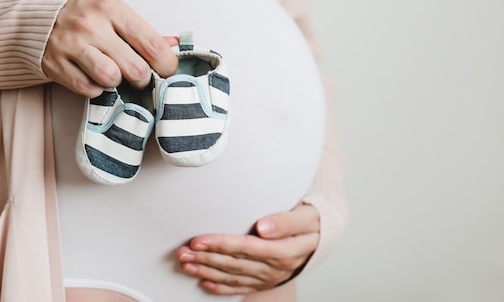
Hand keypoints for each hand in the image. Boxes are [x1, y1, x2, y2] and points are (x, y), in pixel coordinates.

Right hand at [43, 0, 177, 96]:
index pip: (152, 44)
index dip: (166, 64)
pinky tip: (93, 76)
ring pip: (111, 79)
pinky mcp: (55, 64)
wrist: (34, 16)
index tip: (167, 70)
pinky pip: (88, 89)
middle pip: (134, 68)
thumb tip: (174, 45)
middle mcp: (91, 25)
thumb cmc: (85, 14)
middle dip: (142, 78)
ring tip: (113, 73)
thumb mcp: (114, 12)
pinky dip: (95, 88)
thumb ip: (144, 31)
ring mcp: (71, 45)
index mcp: (111, 8)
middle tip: (139, 75)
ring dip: (117, 82)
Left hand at [176, 204, 319, 295]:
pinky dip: (220, 287)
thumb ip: (286, 221)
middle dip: (205, 259)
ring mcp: (269, 278)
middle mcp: (274, 268)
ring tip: (184, 265)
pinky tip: (203, 283)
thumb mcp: (307, 216)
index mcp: (284, 251)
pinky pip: (240, 288)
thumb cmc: (313, 220)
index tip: (198, 240)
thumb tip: (263, 227)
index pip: (246, 248)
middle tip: (180, 253)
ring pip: (233, 277)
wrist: (324, 236)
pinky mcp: (264, 282)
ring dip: (206, 272)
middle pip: (234, 264)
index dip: (220, 244)